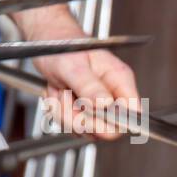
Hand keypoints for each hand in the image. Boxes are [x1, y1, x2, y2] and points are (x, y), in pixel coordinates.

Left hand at [30, 13, 139, 140]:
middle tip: (65, 96)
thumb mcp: (72, 65)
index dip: (114, 119)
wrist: (44, 46)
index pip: (133, 112)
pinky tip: (57, 96)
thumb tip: (106, 104)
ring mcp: (99, 106)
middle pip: (108, 127)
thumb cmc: (61, 47)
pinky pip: (75, 128)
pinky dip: (60, 114)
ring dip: (65, 114)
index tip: (91, 111)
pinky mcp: (85, 113)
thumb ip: (89, 85)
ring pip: (88, 130)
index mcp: (119, 79)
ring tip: (59, 91)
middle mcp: (113, 95)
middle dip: (80, 117)